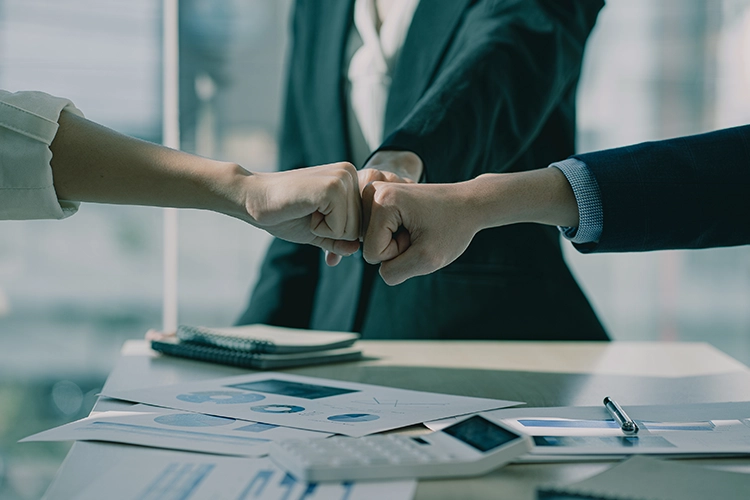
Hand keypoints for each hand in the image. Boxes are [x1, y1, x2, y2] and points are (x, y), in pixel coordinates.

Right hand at [243, 162, 361, 256]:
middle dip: (331, 231)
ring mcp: (342, 178)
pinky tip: (304, 211)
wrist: (253, 199)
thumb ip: (339, 240)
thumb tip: (357, 250)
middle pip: (359, 228)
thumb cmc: (283, 213)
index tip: (312, 216)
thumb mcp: (318, 230)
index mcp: (349, 178)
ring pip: (352, 231)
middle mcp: (349, 173)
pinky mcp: (333, 188)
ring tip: (306, 211)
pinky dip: (319, 229)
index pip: (361, 223)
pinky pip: (340, 229)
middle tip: (307, 212)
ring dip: (324, 229)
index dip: (336, 231)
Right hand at [361, 181, 480, 284]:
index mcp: (382, 201)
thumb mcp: (427, 260)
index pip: (373, 254)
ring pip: (372, 240)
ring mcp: (374, 193)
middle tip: (421, 229)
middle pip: (370, 246)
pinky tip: (413, 221)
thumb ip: (394, 272)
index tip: (421, 234)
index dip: (400, 254)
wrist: (469, 203)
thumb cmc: (453, 228)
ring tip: (418, 225)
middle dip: (397, 247)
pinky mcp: (378, 197)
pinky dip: (396, 233)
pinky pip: (377, 233)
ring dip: (397, 241)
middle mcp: (372, 192)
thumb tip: (377, 267)